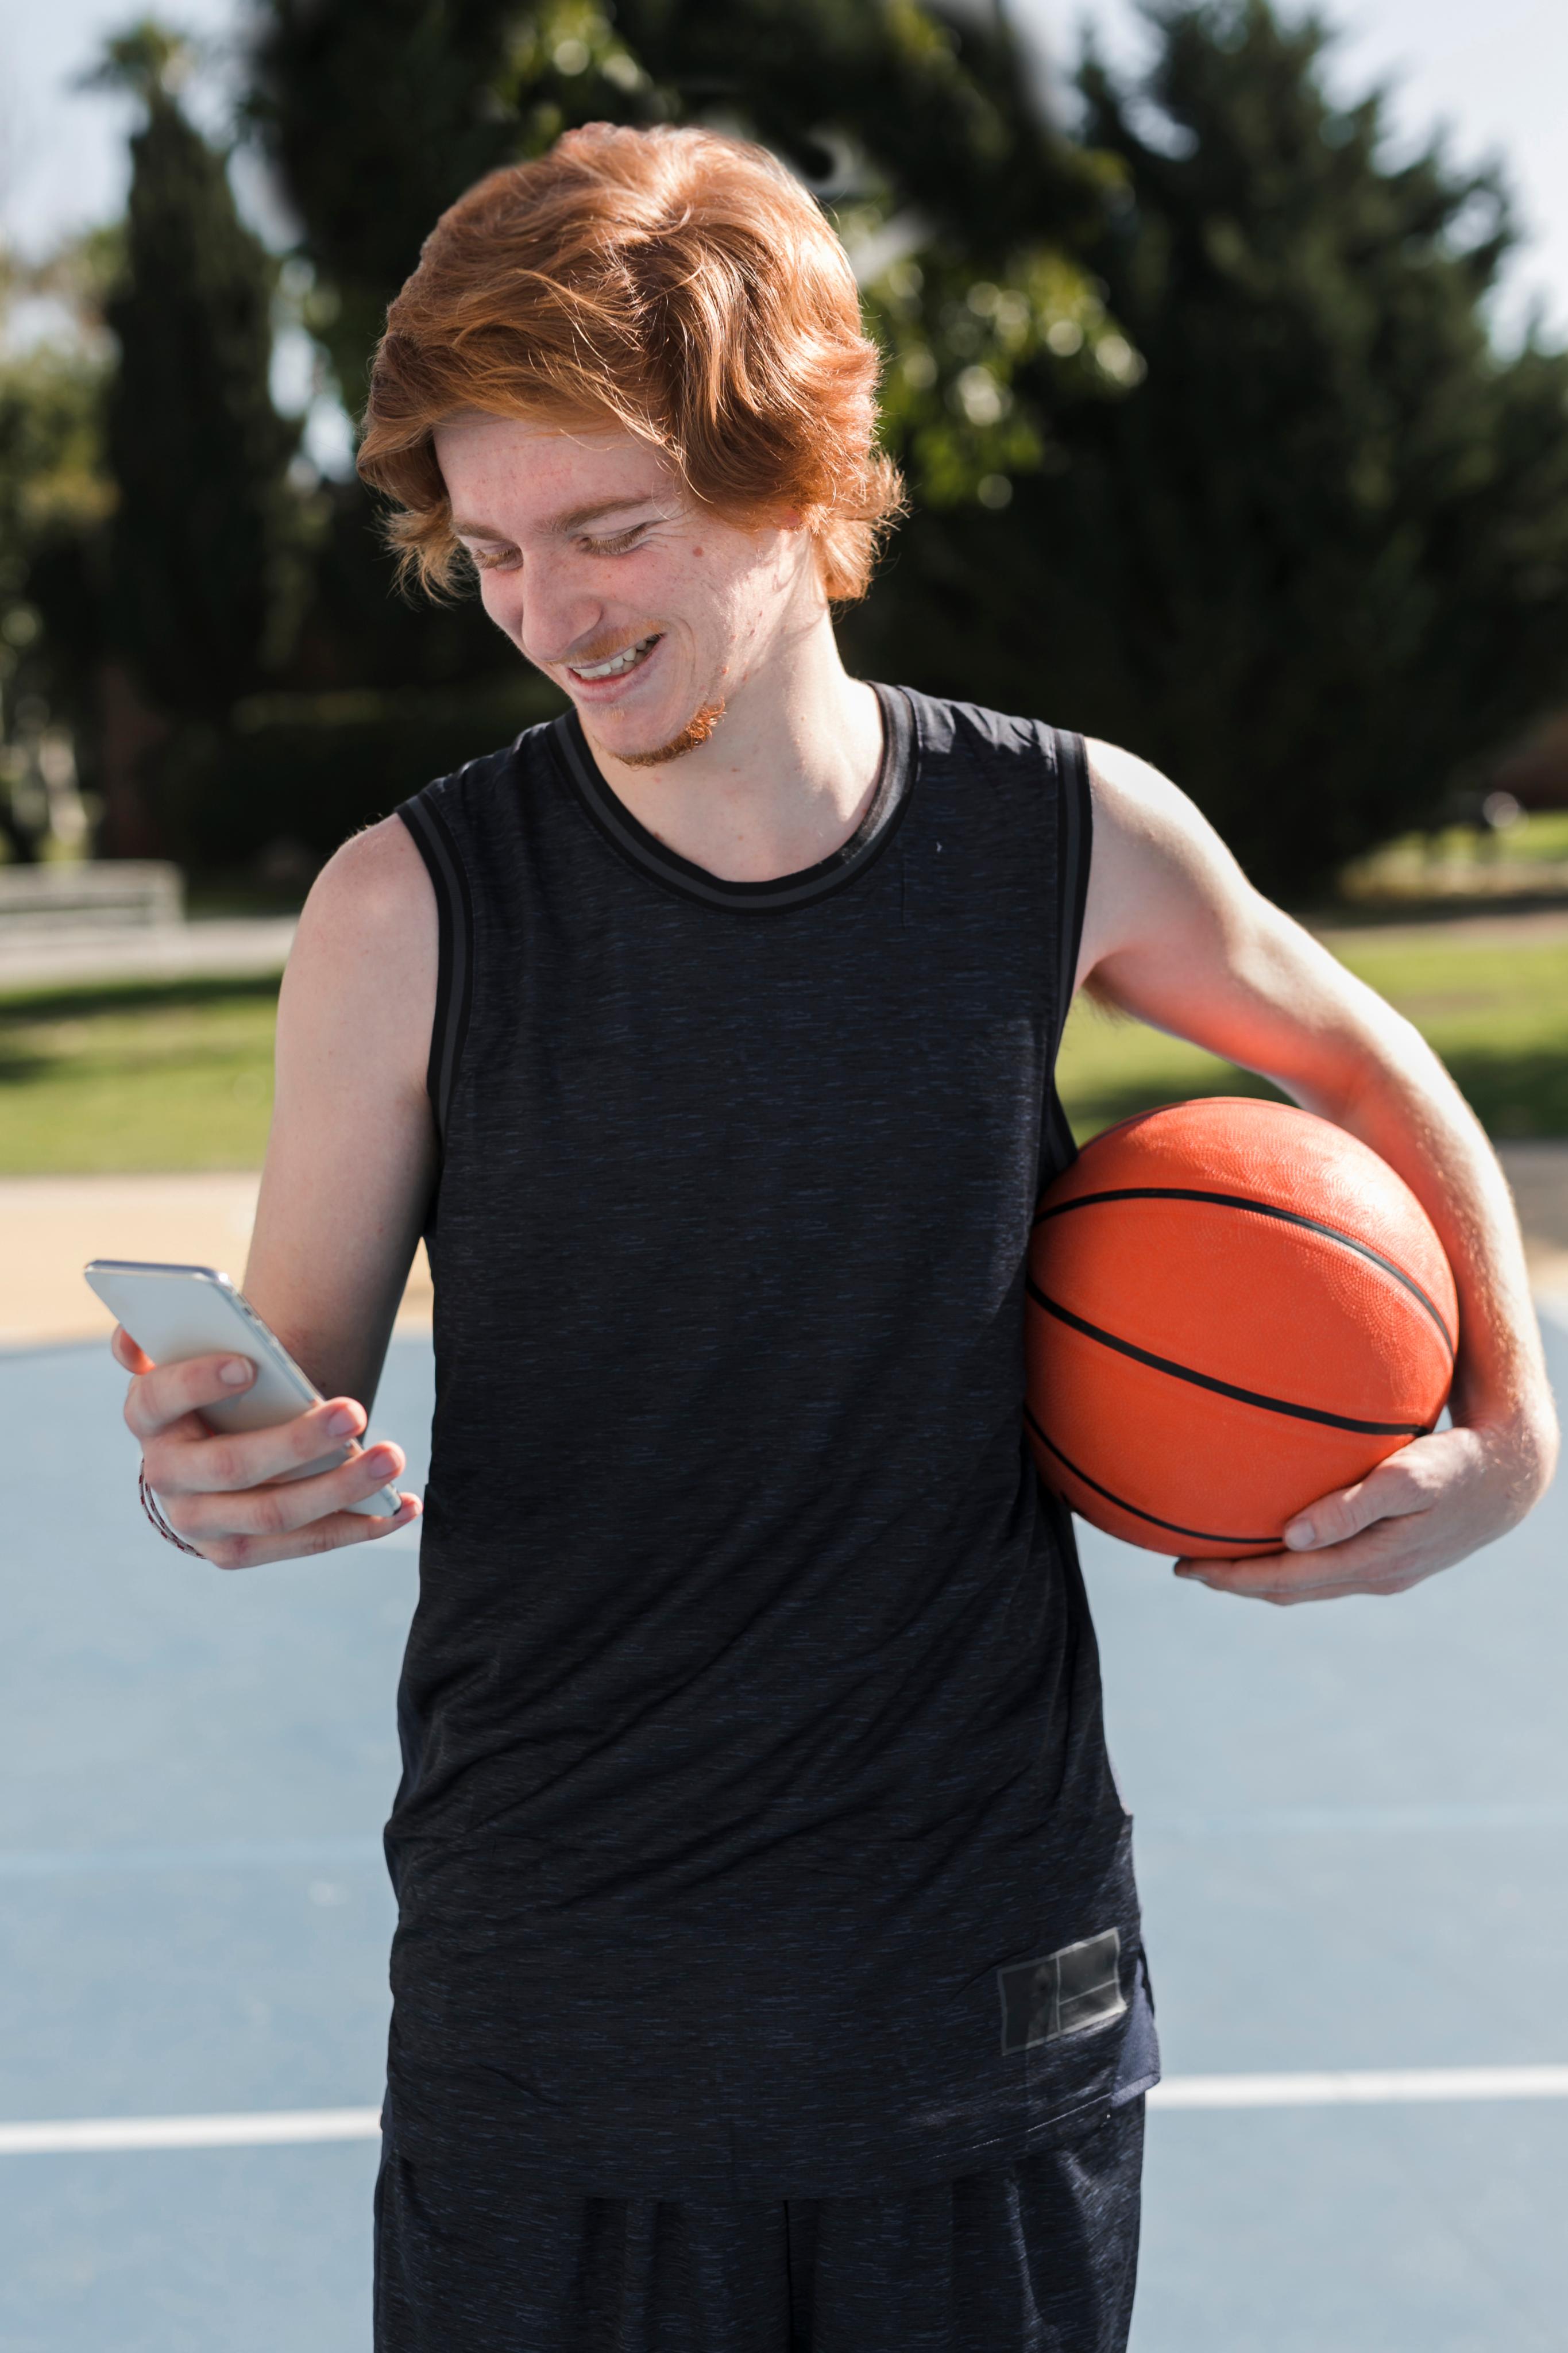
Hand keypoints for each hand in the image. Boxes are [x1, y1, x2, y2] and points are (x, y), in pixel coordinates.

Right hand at [115, 1326, 421, 1567]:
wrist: (205, 1452)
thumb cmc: (213, 1391)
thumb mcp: (189, 1357)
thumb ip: (167, 1339)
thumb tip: (133, 1338)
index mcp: (148, 1414)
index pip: (162, 1396)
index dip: (200, 1381)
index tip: (251, 1364)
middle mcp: (164, 1475)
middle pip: (232, 1466)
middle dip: (298, 1441)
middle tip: (355, 1411)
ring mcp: (198, 1523)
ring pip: (273, 1513)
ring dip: (340, 1489)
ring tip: (391, 1457)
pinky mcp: (236, 1552)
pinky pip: (305, 1544)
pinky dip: (359, 1526)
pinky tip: (403, 1506)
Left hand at [1171, 1416, 1555, 1603]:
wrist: (1512, 1475)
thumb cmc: (1458, 1463)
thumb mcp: (1409, 1478)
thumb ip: (1351, 1506)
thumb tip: (1292, 1536)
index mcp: (1371, 1562)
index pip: (1283, 1579)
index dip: (1231, 1578)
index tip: (1184, 1567)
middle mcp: (1374, 1575)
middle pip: (1289, 1589)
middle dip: (1235, 1581)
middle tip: (1184, 1564)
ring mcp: (1386, 1571)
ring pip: (1308, 1582)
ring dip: (1262, 1574)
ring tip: (1218, 1556)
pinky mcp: (1395, 1557)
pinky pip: (1329, 1568)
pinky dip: (1294, 1561)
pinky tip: (1278, 1537)